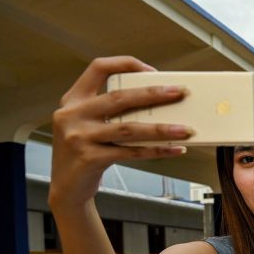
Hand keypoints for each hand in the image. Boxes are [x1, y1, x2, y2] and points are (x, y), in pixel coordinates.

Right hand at [50, 57, 191, 208]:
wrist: (66, 188)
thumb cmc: (84, 153)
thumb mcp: (88, 125)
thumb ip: (112, 112)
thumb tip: (159, 105)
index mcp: (74, 100)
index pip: (98, 68)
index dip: (125, 64)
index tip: (151, 71)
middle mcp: (72, 115)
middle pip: (119, 98)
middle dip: (154, 94)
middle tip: (180, 93)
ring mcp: (79, 137)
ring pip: (129, 128)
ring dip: (162, 128)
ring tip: (186, 129)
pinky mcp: (90, 158)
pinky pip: (132, 152)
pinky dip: (156, 150)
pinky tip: (175, 149)